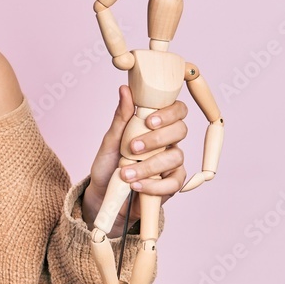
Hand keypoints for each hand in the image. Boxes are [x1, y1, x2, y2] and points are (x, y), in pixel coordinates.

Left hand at [82, 86, 187, 235]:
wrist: (103, 194)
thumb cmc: (109, 164)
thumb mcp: (110, 140)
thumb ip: (122, 117)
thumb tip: (125, 89)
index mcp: (155, 126)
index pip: (176, 111)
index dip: (169, 113)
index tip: (148, 121)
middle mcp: (168, 142)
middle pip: (180, 130)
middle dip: (157, 138)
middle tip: (134, 147)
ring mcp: (171, 164)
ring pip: (176, 157)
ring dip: (149, 165)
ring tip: (125, 173)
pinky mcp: (171, 185)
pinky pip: (173, 183)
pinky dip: (153, 185)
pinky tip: (136, 185)